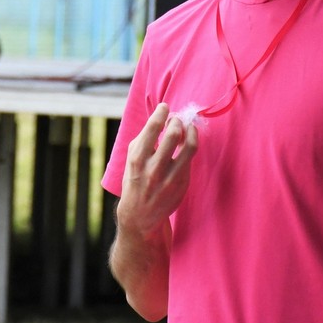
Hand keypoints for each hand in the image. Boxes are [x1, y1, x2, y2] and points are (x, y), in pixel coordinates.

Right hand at [117, 103, 197, 240]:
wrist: (140, 215)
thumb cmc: (136, 180)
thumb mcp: (131, 160)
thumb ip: (143, 139)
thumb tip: (160, 117)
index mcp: (137, 159)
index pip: (152, 128)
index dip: (161, 113)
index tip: (165, 107)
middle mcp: (154, 169)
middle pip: (173, 134)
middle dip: (177, 121)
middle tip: (176, 119)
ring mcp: (170, 178)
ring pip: (189, 146)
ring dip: (190, 131)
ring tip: (188, 128)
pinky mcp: (182, 184)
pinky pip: (190, 159)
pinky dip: (190, 146)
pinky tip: (186, 142)